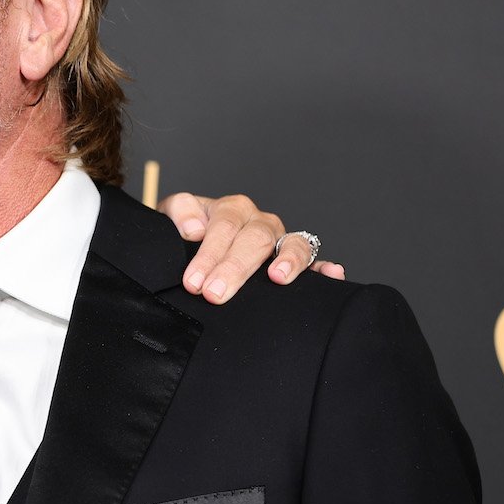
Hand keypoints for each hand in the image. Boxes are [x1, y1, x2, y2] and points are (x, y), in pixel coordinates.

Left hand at [157, 193, 345, 303]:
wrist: (192, 240)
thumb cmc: (184, 233)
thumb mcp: (171, 216)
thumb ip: (180, 212)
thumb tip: (194, 230)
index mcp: (232, 209)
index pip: (224, 228)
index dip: (208, 255)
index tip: (194, 281)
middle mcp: (260, 222)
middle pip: (255, 239)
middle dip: (234, 268)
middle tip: (214, 294)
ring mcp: (280, 240)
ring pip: (292, 244)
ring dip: (288, 260)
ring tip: (278, 278)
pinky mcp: (295, 260)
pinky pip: (314, 261)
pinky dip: (324, 267)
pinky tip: (332, 274)